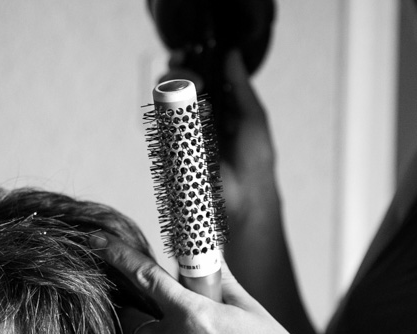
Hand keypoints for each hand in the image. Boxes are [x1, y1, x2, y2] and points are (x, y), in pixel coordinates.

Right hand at [162, 50, 277, 226]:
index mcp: (218, 109)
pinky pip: (161, 120)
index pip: (199, 79)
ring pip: (166, 99)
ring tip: (195, 86)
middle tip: (197, 75)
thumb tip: (231, 55)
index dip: (193, 63)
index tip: (194, 53)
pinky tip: (184, 105)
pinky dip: (168, 107)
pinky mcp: (172, 146)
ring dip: (175, 84)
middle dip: (180, 70)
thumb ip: (240, 85)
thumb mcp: (252, 116)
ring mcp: (182, 132)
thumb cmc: (254, 161)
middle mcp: (198, 118)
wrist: (245, 196)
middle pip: (177, 84)